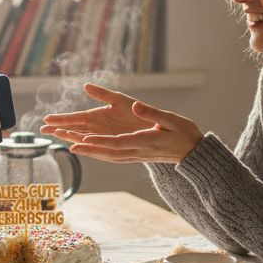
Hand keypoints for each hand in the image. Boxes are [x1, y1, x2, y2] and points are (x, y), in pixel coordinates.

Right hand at [40, 84, 152, 143]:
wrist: (154, 124)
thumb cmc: (136, 111)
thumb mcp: (118, 100)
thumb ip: (102, 94)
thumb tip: (85, 86)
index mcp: (97, 116)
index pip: (74, 118)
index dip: (61, 119)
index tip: (46, 119)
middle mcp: (97, 128)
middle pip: (74, 129)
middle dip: (58, 129)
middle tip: (42, 130)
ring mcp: (103, 137)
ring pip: (82, 138)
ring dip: (68, 137)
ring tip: (54, 136)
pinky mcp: (112, 145)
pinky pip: (96, 146)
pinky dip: (85, 146)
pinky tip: (74, 146)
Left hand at [42, 85, 203, 164]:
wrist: (193, 152)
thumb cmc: (184, 133)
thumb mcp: (171, 119)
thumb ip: (151, 113)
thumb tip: (135, 105)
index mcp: (144, 142)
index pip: (116, 143)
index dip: (98, 142)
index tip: (82, 139)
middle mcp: (137, 152)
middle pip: (108, 152)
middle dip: (88, 149)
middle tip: (68, 146)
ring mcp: (136, 156)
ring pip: (109, 156)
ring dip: (91, 152)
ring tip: (72, 147)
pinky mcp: (136, 156)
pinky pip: (114, 156)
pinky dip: (100, 153)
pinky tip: (91, 150)